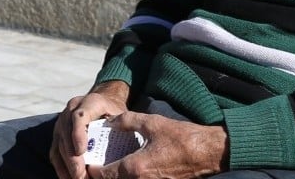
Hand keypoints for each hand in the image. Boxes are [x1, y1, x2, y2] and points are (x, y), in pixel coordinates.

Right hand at [51, 83, 129, 178]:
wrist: (105, 101)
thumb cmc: (116, 113)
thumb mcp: (122, 116)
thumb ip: (120, 129)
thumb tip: (122, 155)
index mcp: (90, 102)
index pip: (79, 117)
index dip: (78, 134)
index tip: (81, 152)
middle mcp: (72, 108)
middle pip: (67, 133)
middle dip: (72, 157)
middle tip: (80, 175)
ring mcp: (63, 120)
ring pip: (59, 143)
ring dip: (66, 164)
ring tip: (76, 178)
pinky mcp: (58, 132)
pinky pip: (55, 150)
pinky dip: (60, 166)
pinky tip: (67, 178)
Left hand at [90, 112, 228, 178]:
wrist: (208, 153)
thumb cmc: (181, 137)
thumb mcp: (151, 122)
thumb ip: (126, 121)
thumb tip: (110, 122)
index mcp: (134, 168)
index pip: (103, 175)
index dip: (90, 170)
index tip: (86, 161)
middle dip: (100, 176)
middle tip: (94, 165)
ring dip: (114, 177)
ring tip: (108, 167)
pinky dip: (128, 177)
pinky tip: (127, 168)